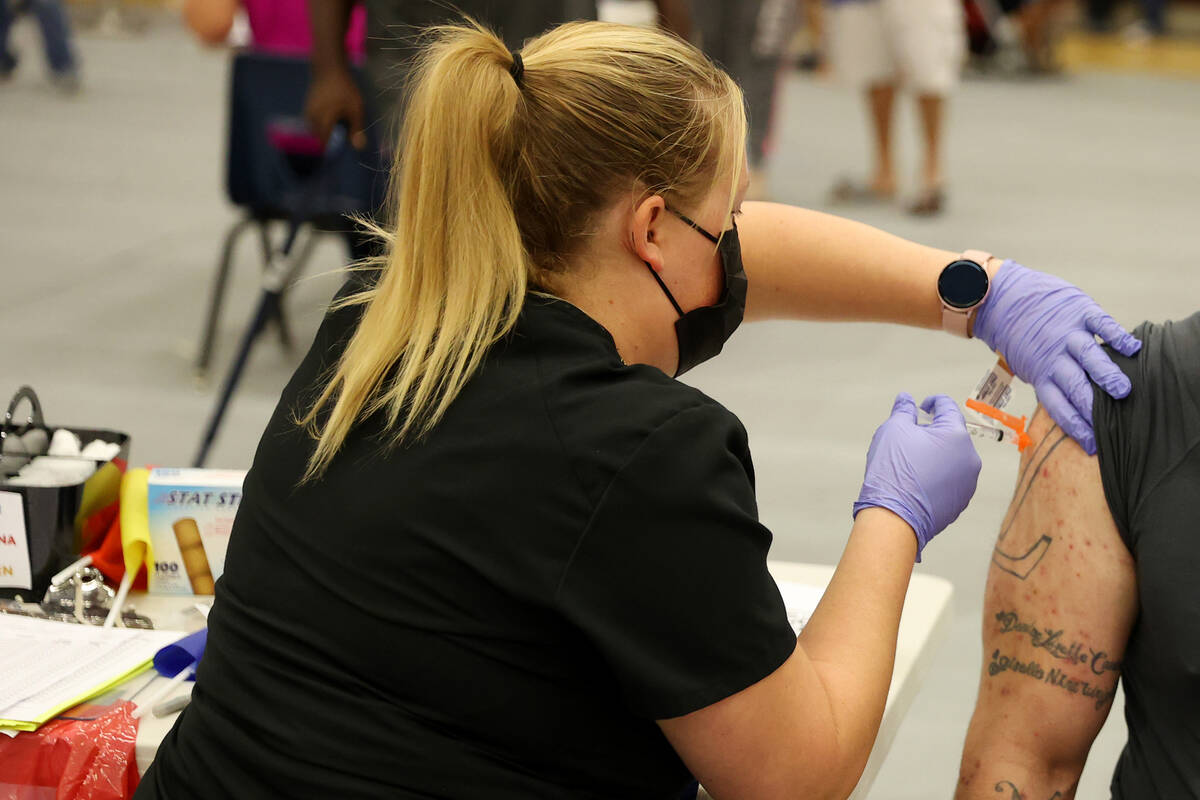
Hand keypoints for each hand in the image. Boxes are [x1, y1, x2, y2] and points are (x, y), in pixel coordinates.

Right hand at [304, 68, 366, 149]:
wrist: (328, 68)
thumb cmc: (345, 89)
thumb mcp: (356, 109)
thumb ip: (356, 129)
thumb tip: (359, 149)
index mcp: (324, 119)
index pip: (322, 143)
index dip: (327, 153)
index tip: (333, 162)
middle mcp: (312, 117)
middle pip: (316, 140)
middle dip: (324, 147)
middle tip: (333, 153)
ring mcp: (307, 113)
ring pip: (313, 133)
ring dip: (321, 138)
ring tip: (330, 140)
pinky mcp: (307, 110)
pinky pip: (311, 125)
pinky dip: (319, 130)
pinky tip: (327, 129)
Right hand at [853, 394, 980, 560]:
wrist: (894, 518)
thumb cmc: (894, 471)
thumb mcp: (893, 430)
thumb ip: (903, 410)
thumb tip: (906, 399)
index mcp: (956, 435)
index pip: (948, 407)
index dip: (933, 402)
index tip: (921, 406)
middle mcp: (969, 457)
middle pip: (951, 435)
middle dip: (932, 432)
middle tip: (908, 438)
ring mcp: (968, 482)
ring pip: (952, 458)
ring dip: (935, 455)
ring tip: (910, 463)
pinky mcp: (960, 501)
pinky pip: (950, 480)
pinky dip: (936, 475)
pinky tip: (916, 481)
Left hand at [973, 260, 1140, 454]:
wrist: (1004, 297)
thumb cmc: (1020, 336)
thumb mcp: (1027, 363)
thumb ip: (1048, 380)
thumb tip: (1072, 407)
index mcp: (1040, 373)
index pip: (1058, 406)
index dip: (1075, 426)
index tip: (1092, 444)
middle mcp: (1054, 356)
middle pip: (1074, 385)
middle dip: (1092, 406)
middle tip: (1111, 423)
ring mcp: (1067, 333)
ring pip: (1089, 356)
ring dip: (1106, 374)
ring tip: (1123, 390)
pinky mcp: (1080, 311)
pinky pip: (1101, 324)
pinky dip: (1117, 336)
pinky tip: (1132, 350)